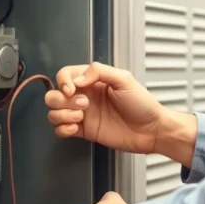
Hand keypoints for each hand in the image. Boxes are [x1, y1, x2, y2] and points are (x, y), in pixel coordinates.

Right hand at [46, 62, 162, 154]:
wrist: (150, 130)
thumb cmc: (141, 103)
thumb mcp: (124, 79)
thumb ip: (100, 72)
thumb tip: (77, 80)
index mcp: (92, 81)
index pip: (65, 75)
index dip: (63, 81)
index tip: (72, 90)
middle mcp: (84, 96)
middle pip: (54, 94)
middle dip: (62, 100)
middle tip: (85, 105)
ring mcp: (83, 115)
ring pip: (54, 112)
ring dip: (61, 114)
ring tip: (80, 118)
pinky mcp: (84, 131)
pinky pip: (60, 130)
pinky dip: (62, 129)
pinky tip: (76, 128)